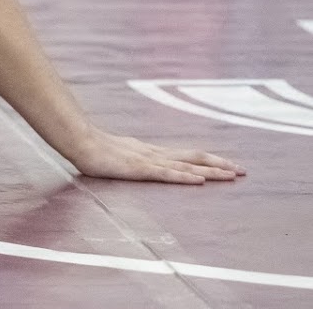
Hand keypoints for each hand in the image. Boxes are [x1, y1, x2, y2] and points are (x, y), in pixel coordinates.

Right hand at [68, 127, 245, 183]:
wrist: (78, 141)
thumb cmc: (93, 148)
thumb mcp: (119, 154)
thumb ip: (132, 158)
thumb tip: (140, 163)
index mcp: (152, 151)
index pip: (187, 155)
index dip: (209, 160)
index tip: (228, 165)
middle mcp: (155, 154)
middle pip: (194, 157)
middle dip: (219, 164)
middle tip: (242, 171)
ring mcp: (148, 160)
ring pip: (186, 165)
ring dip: (210, 171)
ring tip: (231, 175)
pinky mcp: (139, 169)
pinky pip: (166, 174)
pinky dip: (185, 178)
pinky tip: (199, 181)